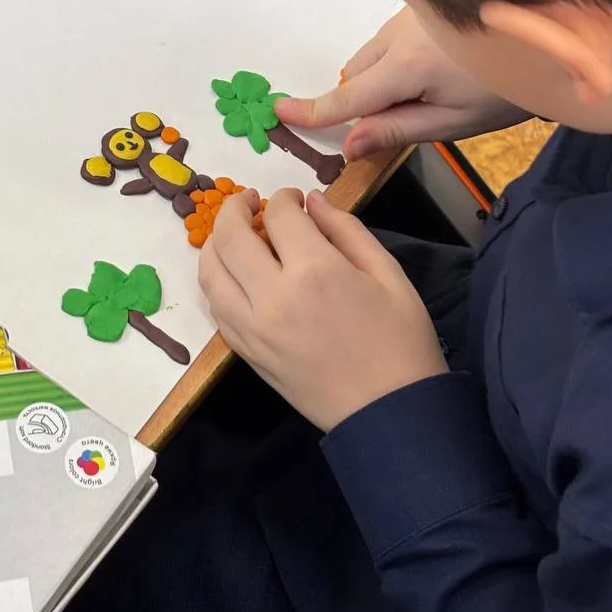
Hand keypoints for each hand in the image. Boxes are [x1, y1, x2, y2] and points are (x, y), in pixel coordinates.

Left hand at [199, 186, 447, 431]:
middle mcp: (272, 297)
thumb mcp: (389, 274)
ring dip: (216, 243)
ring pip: (210, 273)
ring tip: (234, 234)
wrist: (390, 414)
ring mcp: (253, 329)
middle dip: (235, 208)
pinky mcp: (248, 354)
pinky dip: (218, 282)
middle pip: (229, 237)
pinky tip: (235, 274)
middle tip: (250, 201)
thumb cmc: (401, 342)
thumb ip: (347, 230)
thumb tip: (312, 202)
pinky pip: (216, 308)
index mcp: (315, 271)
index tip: (295, 199)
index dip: (284, 197)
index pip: (278, 215)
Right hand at [274, 6, 526, 158]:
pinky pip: (390, 37)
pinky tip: (441, 64)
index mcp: (408, 66)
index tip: (279, 112)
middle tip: (414, 115)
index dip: (315, 110)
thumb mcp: (455, 123)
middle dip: (368, 99)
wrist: (553, 33)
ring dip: (385, 77)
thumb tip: (349, 144)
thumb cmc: (506, 89)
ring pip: (372, 55)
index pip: (349, 96)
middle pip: (358, 75)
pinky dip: (399, 56)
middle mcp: (400, 33)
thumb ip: (398, 130)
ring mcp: (410, 13)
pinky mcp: (420, 4)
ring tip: (439, 86)